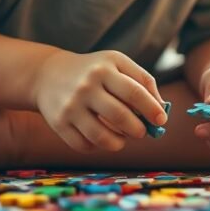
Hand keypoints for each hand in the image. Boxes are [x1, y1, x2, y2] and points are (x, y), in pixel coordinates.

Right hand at [34, 50, 167, 152]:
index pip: (134, 92)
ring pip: (102, 137)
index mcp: (103, 69)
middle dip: (138, 130)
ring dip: (119, 143)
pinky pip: (84, 145)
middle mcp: (85, 87)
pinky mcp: (59, 123)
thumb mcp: (116, 63)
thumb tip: (161, 110)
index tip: (161, 121)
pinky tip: (101, 138)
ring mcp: (70, 106)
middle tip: (142, 132)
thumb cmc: (93, 70)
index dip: (152, 110)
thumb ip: (142, 81)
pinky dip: (97, 147)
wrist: (48, 74)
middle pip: (120, 116)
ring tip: (123, 139)